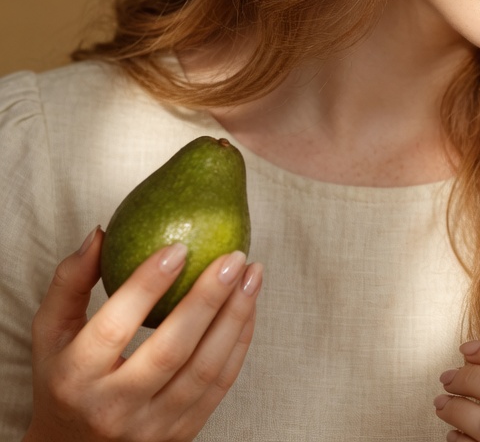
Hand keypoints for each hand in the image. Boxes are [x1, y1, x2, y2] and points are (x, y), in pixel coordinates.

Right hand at [25, 227, 262, 441]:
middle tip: (233, 257)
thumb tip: (101, 233)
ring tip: (252, 274)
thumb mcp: (52, 334)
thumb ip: (70, 283)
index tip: (179, 247)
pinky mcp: (182, 434)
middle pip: (171, 350)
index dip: (147, 285)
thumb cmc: (65, 378)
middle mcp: (112, 407)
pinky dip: (240, 342)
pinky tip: (249, 306)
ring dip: (236, 317)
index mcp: (74, 378)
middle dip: (208, 299)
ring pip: (205, 369)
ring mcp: (151, 426)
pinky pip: (221, 384)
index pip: (114, 327)